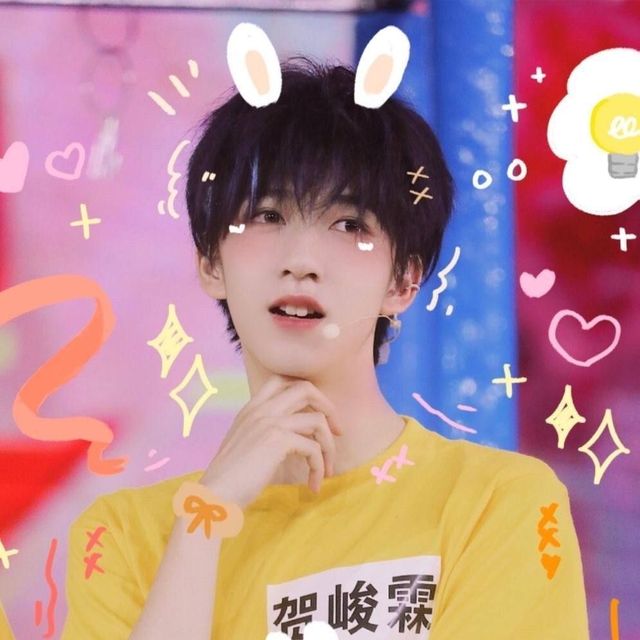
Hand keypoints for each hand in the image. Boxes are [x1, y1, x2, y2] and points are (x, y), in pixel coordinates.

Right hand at [199, 374, 342, 507]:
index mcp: (251, 408)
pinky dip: (318, 467)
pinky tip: (313, 484)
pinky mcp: (278, 440)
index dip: (307, 394)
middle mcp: (261, 409)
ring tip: (326, 470)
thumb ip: (264, 432)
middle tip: (338, 432)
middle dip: (329, 408)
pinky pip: (314, 448)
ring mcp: (270, 422)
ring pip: (318, 421)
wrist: (214, 495)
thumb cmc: (229, 478)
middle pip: (306, 388)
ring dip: (329, 447)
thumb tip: (295, 438)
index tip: (319, 416)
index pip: (282, 381)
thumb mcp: (246, 445)